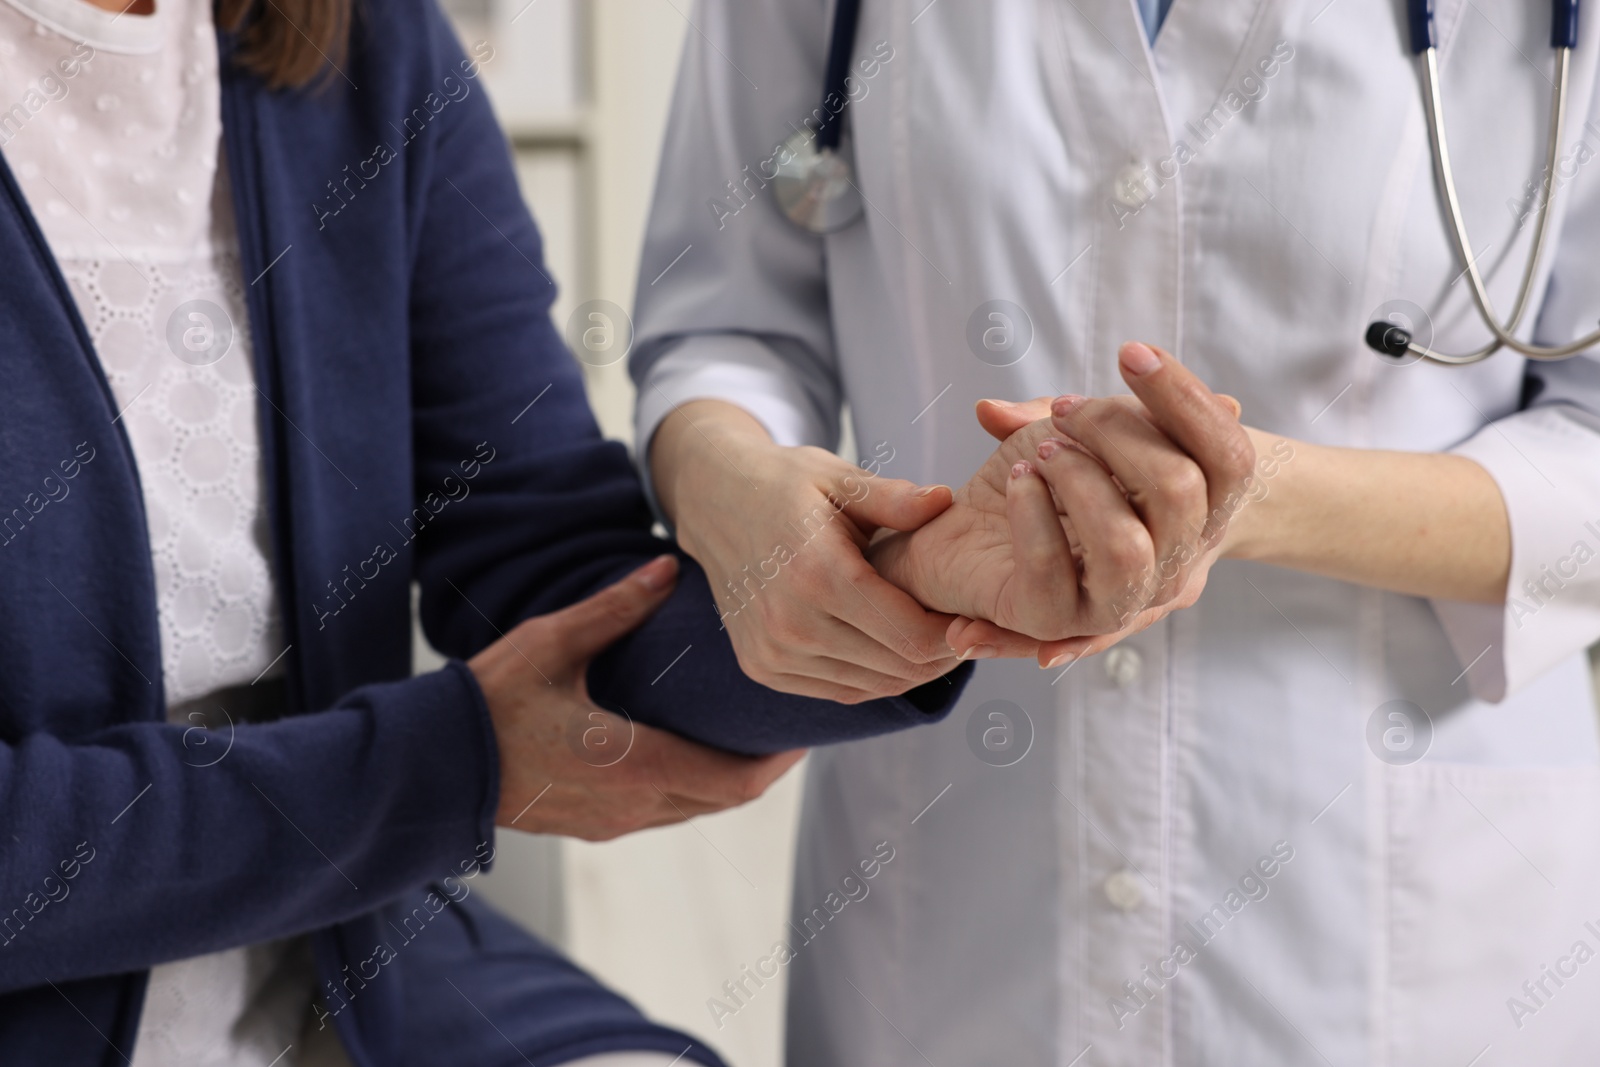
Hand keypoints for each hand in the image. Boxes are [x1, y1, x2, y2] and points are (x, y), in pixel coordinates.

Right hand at [469, 555, 803, 840]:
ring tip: (744, 733)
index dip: (778, 761)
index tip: (800, 731)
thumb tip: (667, 568)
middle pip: (724, 800)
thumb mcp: (551, 644)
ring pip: (694, 810)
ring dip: (725, 778)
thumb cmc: (486, 704)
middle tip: (782, 726)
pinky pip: (662, 812)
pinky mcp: (591, 827)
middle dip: (761, 767)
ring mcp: (611, 824)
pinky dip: (691, 786)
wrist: (428, 768)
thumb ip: (616, 608)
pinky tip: (689, 749)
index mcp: (635, 766)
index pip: (735, 781)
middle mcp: (633, 808)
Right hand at [649, 400, 960, 702]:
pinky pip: (841, 690)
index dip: (955, 632)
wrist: (714, 502)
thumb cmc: (784, 484)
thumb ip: (893, 499)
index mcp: (817, 575)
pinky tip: (892, 644)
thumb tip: (944, 502)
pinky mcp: (763, 668)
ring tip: (932, 632)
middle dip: (942, 652)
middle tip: (964, 624)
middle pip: (898, 668)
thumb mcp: (838, 477)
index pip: (911, 636)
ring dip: (911, 668)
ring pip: (873, 686)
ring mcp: (773, 653)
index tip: (973, 610)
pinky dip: (875, 675)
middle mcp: (790, 625)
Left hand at [872, 342, 1254, 664]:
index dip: (1186, 398)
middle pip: (1180, 489)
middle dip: (1116, 432)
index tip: (1129, 351)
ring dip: (1079, 481)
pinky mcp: (1053, 618)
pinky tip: (1017, 481)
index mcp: (1200, 515)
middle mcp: (1175, 566)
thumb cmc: (1045, 484)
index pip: (1230, 455)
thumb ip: (1086, 409)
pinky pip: (1051, 571)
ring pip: (1126, 547)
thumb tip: (1136, 357)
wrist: (971, 549)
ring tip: (1042, 454)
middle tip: (1066, 413)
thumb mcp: (1075, 435)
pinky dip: (1030, 515)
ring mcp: (1121, 601)